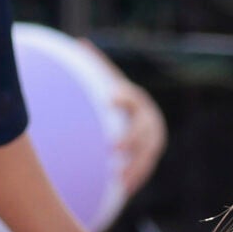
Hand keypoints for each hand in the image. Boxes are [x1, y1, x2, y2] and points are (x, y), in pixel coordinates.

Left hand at [101, 55, 165, 196]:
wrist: (137, 116)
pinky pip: (145, 169)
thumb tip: (81, 41)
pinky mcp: (149, 157)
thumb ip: (95, 64)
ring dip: (134, 166)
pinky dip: (134, 178)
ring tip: (118, 178)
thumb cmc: (113, 97)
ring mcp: (152, 140)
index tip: (109, 100)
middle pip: (142, 130)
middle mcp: (147, 119)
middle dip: (130, 139)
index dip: (122, 98)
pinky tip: (122, 190)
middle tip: (113, 148)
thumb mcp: (106, 79)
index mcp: (134, 99)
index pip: (131, 97)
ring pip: (147, 154)